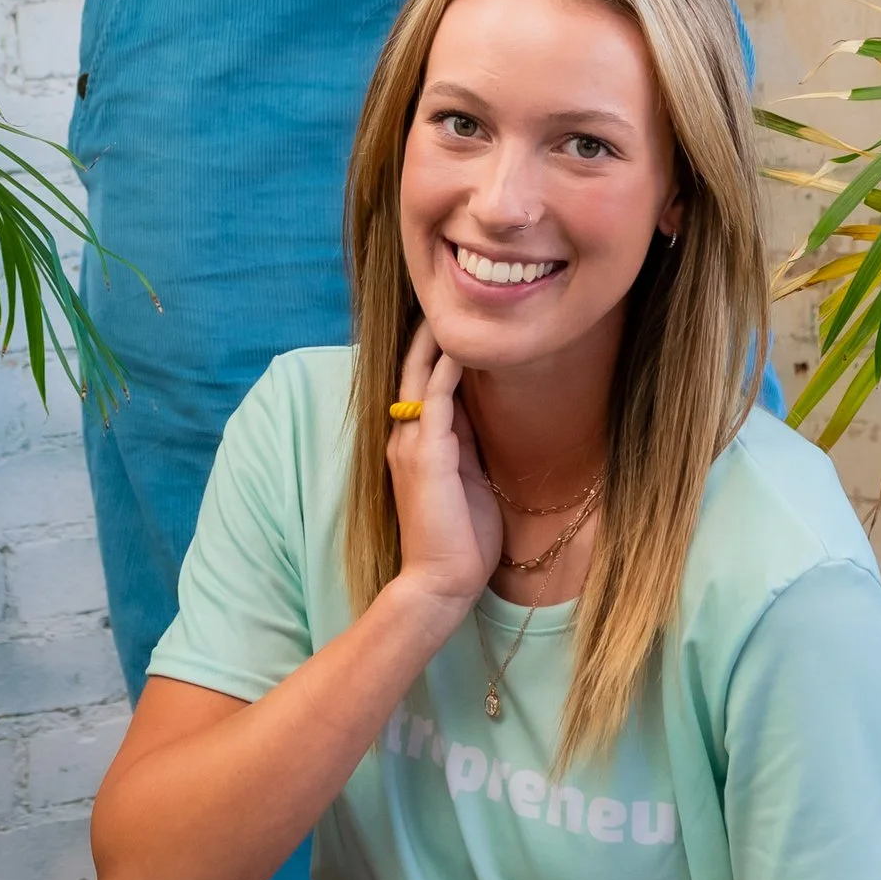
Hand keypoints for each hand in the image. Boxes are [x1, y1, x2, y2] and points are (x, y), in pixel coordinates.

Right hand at [388, 324, 502, 614]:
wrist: (440, 583)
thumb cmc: (459, 540)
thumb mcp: (467, 479)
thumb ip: (465, 443)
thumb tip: (475, 409)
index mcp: (414, 444)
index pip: (420, 384)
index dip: (433, 351)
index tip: (453, 319)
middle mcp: (404, 438)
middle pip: (412, 371)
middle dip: (428, 334)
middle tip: (444, 296)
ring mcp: (411, 444)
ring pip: (419, 377)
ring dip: (436, 342)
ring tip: (450, 306)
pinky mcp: (427, 455)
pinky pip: (435, 400)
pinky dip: (446, 370)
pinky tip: (461, 346)